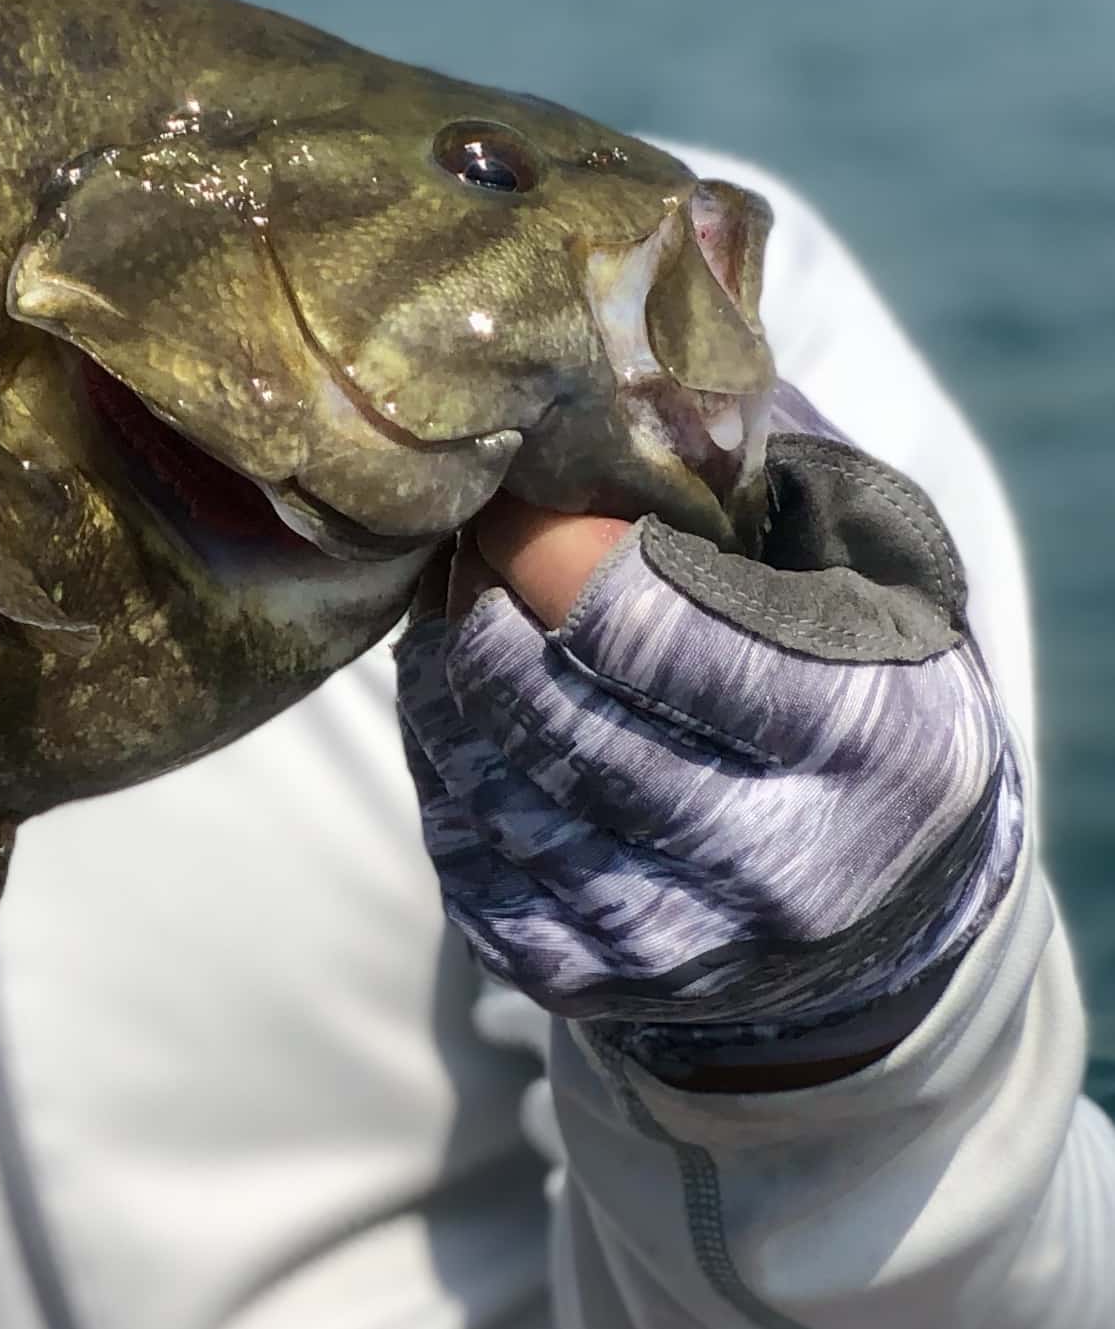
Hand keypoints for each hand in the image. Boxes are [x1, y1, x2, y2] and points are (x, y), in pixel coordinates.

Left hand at [397, 391, 1022, 1092]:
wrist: (884, 902)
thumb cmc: (855, 670)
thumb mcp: (853, 552)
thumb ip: (743, 455)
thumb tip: (606, 344)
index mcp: (858, 730)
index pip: (634, 622)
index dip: (542, 542)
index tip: (511, 497)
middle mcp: (777, 862)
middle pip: (539, 707)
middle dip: (475, 605)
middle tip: (465, 547)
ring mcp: (683, 942)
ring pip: (482, 785)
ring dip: (444, 684)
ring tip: (462, 619)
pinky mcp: (597, 984)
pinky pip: (462, 860)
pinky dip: (445, 775)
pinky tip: (471, 720)